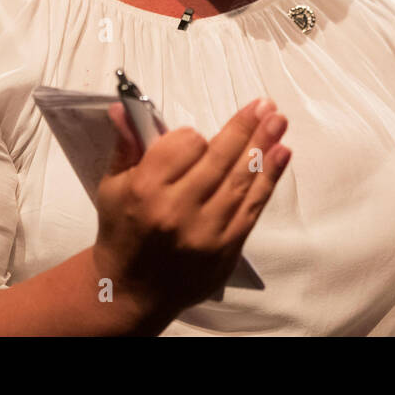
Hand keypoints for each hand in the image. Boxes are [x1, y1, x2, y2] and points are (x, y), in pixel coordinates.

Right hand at [92, 98, 290, 325]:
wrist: (130, 290)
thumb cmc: (122, 230)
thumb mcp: (113, 185)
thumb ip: (126, 144)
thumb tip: (125, 108)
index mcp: (146, 189)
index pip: (184, 145)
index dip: (192, 137)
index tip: (193, 139)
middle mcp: (177, 209)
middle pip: (219, 158)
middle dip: (245, 127)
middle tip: (265, 104)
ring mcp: (206, 231)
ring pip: (241, 179)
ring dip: (263, 145)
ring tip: (278, 120)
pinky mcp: (227, 248)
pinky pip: (253, 206)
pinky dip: (269, 178)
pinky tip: (281, 153)